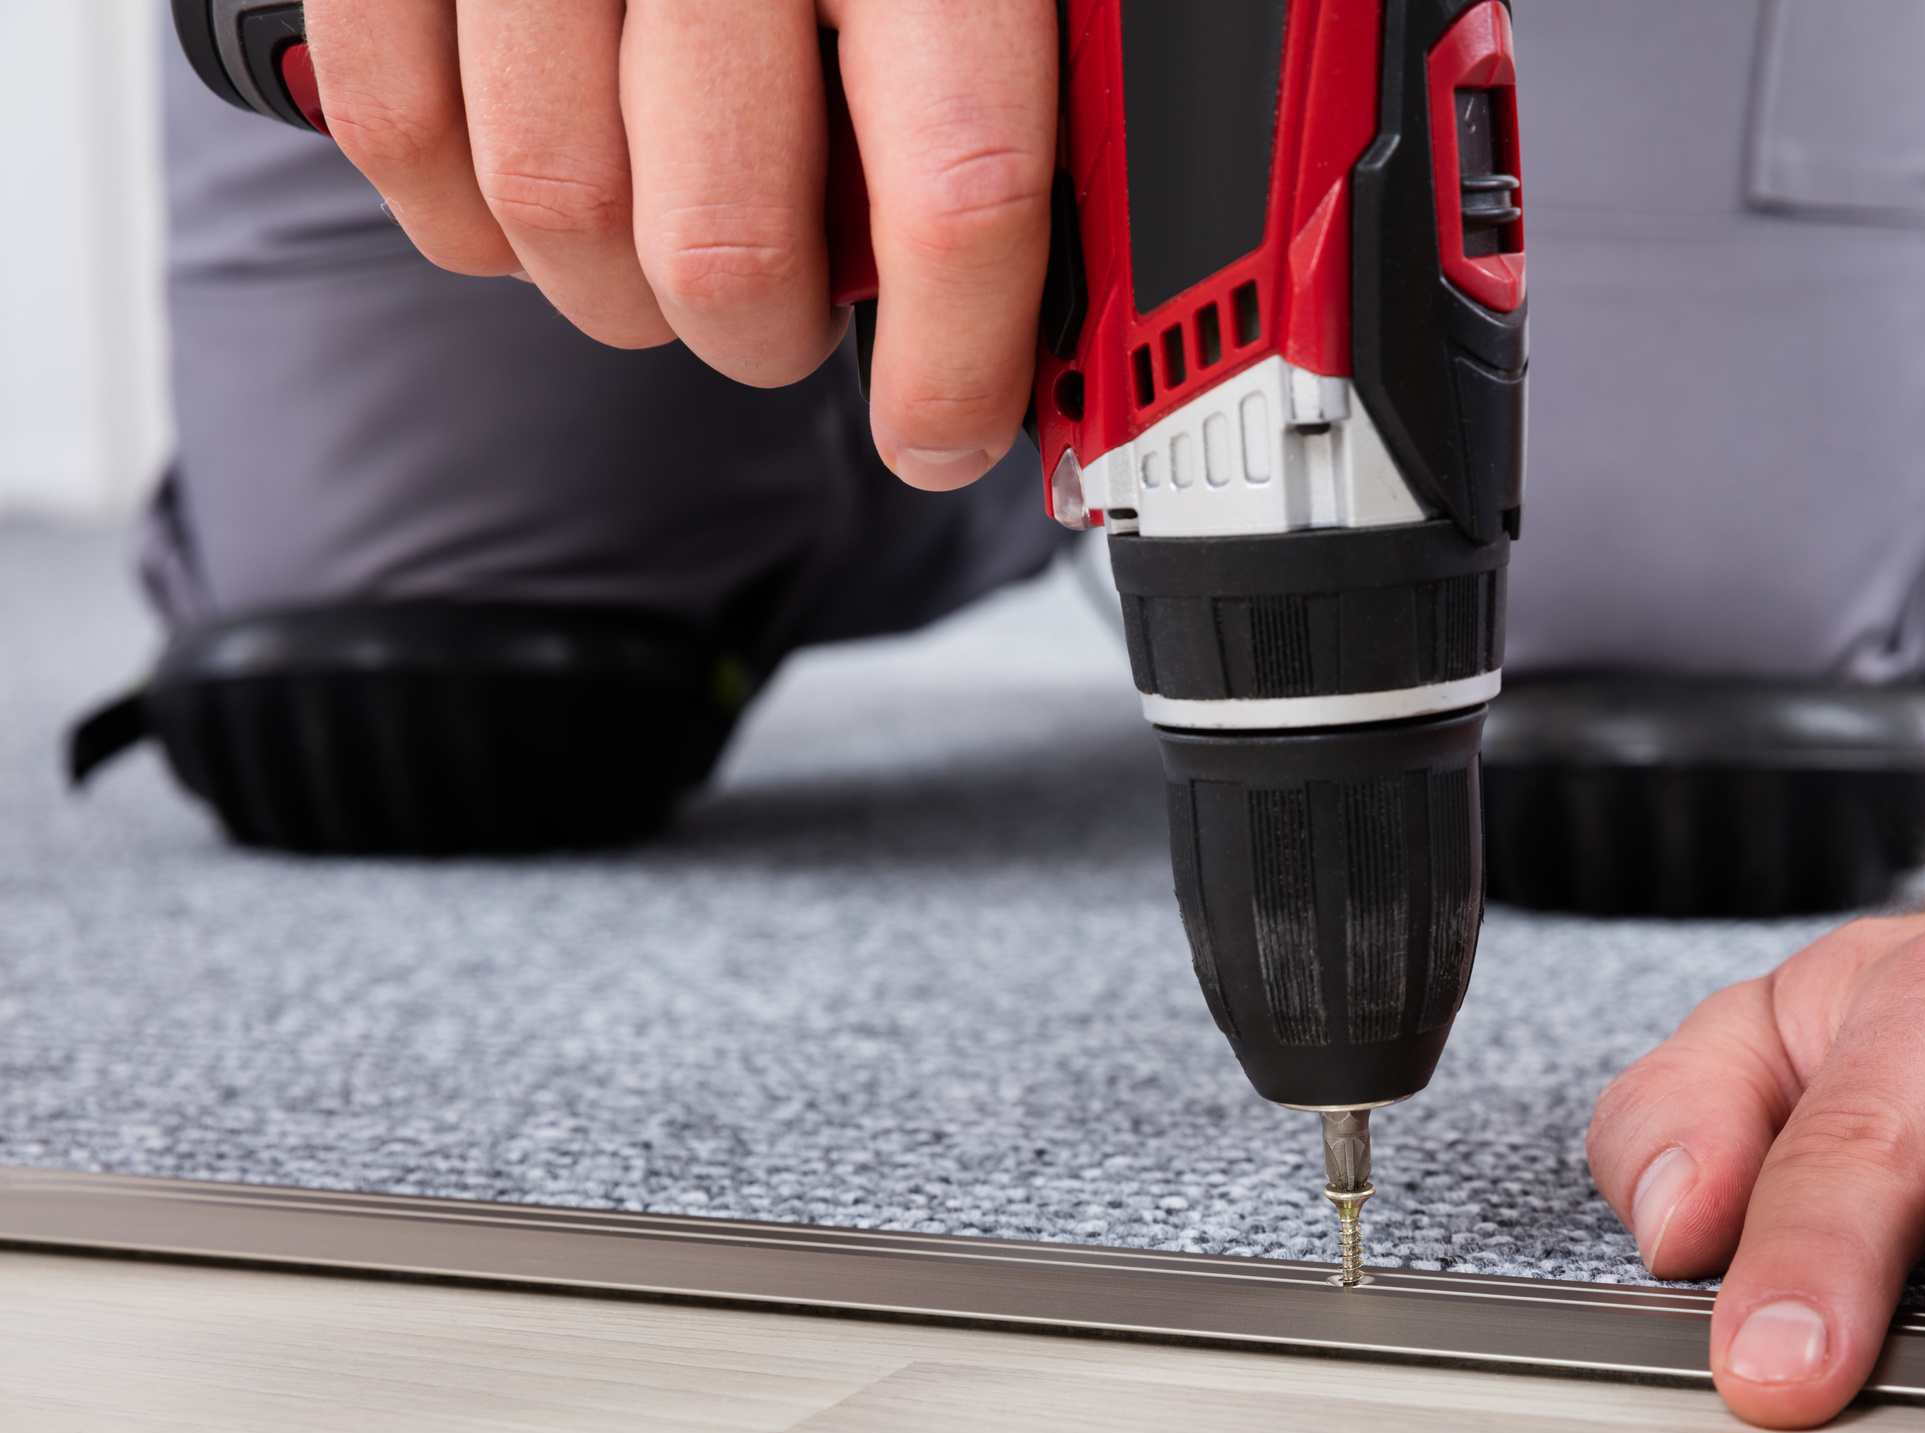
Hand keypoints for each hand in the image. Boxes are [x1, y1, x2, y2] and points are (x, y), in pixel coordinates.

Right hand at [301, 0, 1056, 486]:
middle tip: (804, 319)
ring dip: (625, 290)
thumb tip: (1066, 252)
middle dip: (770, 333)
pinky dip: (471, 211)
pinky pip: (401, 134)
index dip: (960, 357)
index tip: (948, 430)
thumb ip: (1020, 54)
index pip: (957, 184)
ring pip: (557, 211)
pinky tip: (544, 191)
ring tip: (680, 246)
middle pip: (722, 237)